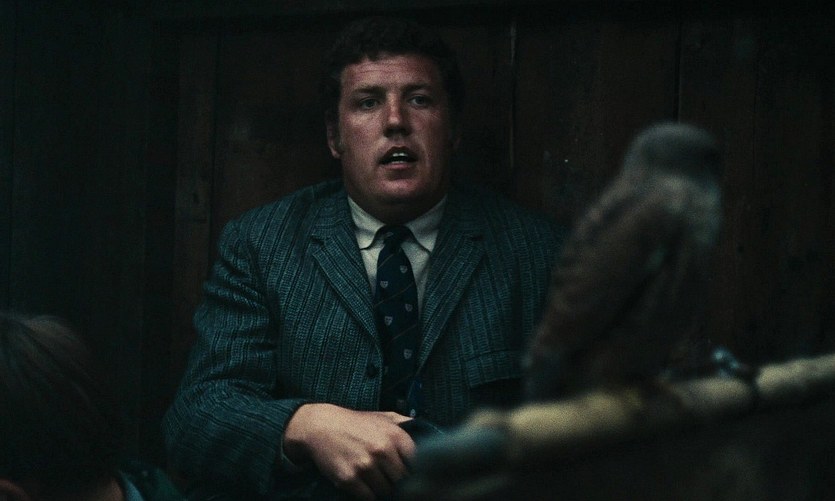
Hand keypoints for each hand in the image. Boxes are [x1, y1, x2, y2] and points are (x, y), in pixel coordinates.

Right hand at [284, 403, 414, 499]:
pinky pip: (368, 497)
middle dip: (398, 481)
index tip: (409, 472)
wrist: (321, 426)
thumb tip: (426, 431)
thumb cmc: (355, 423)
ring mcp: (365, 466)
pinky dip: (368, 494)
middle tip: (391, 478)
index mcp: (395, 435)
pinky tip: (364, 484)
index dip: (414, 470)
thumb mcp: (383, 417)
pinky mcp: (349, 479)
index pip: (417, 463)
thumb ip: (406, 424)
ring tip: (376, 479)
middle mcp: (382, 450)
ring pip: (386, 491)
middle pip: (403, 481)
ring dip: (383, 489)